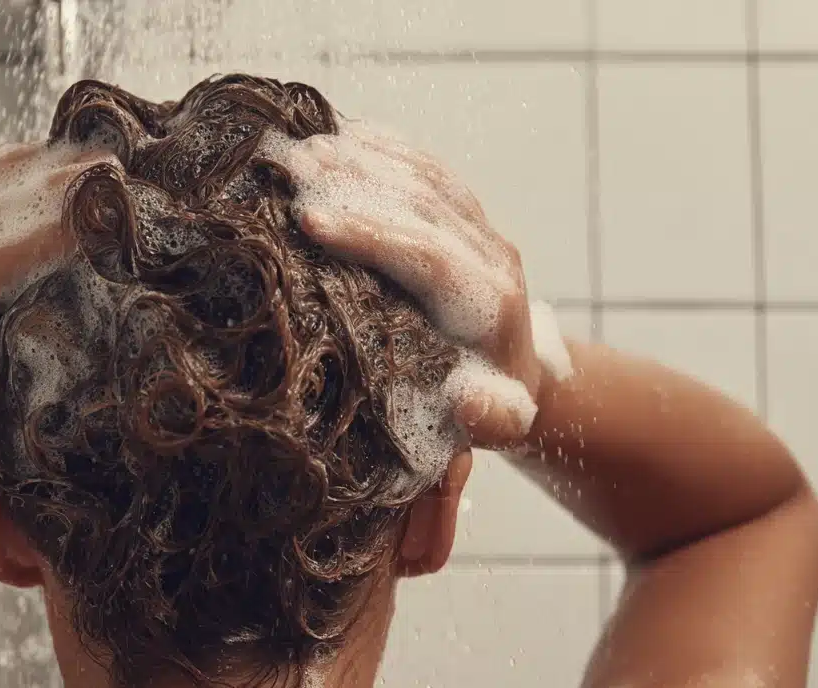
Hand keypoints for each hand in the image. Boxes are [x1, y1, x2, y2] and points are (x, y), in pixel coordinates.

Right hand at [272, 125, 539, 448]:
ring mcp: (483, 231)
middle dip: (354, 182)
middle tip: (293, 166)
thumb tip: (467, 400)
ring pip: (424, 179)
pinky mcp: (470, 219)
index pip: (426, 257)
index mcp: (491, 304)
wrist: (525, 383)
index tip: (309, 222)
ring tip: (303, 148)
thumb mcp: (495, 425)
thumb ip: (487, 417)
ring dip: (364, 158)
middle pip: (422, 205)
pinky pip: (431, 171)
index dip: (368, 236)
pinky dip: (389, 149)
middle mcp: (493, 257)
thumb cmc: (494, 409)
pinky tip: (346, 132)